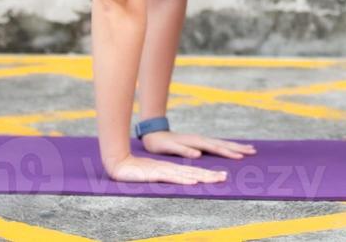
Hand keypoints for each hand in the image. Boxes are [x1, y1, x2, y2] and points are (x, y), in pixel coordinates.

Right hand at [104, 153, 228, 184]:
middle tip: (225, 177)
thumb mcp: (155, 174)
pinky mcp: (156, 174)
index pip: (193, 172)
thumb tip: (178, 181)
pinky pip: (172, 178)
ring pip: (187, 174)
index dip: (208, 174)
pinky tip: (193, 182)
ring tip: (216, 179)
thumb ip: (166, 176)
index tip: (222, 176)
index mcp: (172, 168)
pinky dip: (184, 180)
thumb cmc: (136, 170)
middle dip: (210, 175)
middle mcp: (171, 168)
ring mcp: (164, 170)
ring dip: (203, 177)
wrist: (119, 163)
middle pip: (194, 172)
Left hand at [143, 130, 256, 159]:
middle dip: (238, 148)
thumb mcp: (169, 147)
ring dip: (235, 146)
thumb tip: (198, 154)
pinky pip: (217, 144)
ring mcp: (201, 139)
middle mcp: (201, 139)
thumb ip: (184, 150)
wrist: (154, 133)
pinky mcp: (199, 141)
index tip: (241, 156)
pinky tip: (231, 148)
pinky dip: (226, 146)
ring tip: (248, 148)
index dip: (229, 152)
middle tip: (253, 151)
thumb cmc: (160, 143)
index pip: (216, 148)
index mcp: (196, 142)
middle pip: (223, 144)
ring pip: (222, 143)